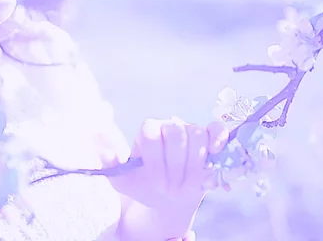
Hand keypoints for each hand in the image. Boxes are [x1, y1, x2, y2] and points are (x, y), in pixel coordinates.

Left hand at [101, 117, 228, 237]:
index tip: (156, 183)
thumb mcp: (123, 181)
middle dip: (175, 165)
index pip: (151, 132)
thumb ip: (111, 165)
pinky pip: (216, 129)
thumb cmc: (144, 186)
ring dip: (194, 164)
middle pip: (176, 133)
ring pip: (197, 134)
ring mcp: (190, 131)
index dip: (155, 159)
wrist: (167, 197)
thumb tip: (105, 148)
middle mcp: (169, 126)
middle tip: (171, 189)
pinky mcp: (210, 140)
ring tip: (187, 184)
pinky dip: (217, 138)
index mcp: (148, 131)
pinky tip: (215, 152)